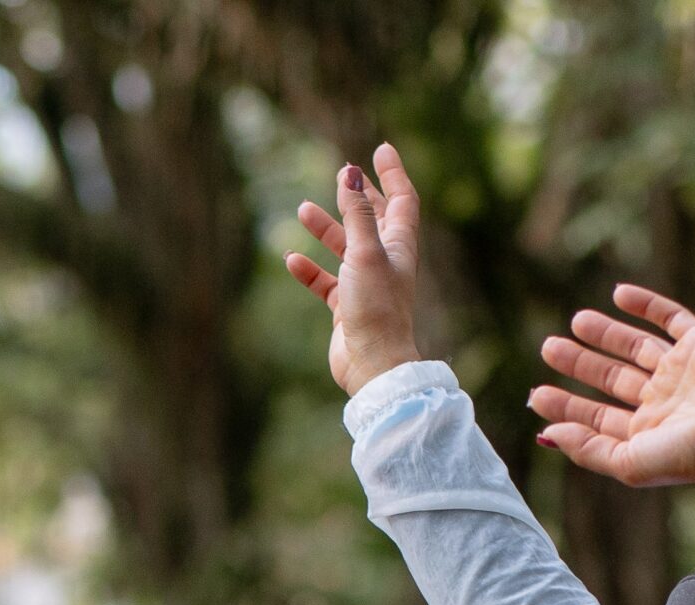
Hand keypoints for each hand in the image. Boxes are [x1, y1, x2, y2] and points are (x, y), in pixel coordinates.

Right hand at [286, 144, 424, 397]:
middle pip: (373, 220)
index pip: (402, 200)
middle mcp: (384, 262)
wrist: (372, 365)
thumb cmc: (376, 309)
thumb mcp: (365, 253)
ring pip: (344, 248)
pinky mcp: (346, 308)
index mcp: (398, 246)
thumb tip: (350, 172)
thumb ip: (356, 213)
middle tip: (342, 173)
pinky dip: (310, 270)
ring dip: (326, 228)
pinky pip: (325, 282)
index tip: (380, 150)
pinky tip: (292, 260)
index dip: (393, 174)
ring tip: (302, 210)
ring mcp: (365, 285)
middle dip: (357, 197)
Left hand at [528, 285, 694, 490]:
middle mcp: (661, 401)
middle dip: (580, 363)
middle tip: (548, 347)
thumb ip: (587, 449)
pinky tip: (619, 294)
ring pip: (635, 346)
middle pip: (611, 377)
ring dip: (605, 333)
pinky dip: (646, 304)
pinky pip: (670, 317)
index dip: (566, 406)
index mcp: (645, 433)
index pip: (597, 416)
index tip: (537, 395)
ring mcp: (680, 370)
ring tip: (575, 322)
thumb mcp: (628, 462)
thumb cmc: (687, 456)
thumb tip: (548, 434)